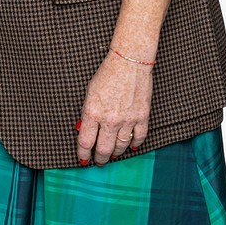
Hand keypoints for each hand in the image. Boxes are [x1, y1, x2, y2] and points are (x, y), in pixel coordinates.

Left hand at [74, 51, 151, 166]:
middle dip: (99, 158)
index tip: (83, 158)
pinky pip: (139, 138)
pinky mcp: (142, 117)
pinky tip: (131, 146)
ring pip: (120, 146)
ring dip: (115, 152)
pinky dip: (134, 144)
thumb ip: (87, 113)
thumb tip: (83, 130)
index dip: (83, 154)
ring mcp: (127, 120)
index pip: (85, 142)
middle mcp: (109, 119)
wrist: (129, 63)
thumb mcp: (89, 93)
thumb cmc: (107, 74)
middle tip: (98, 161)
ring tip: (112, 154)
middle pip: (103, 149)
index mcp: (92, 112)